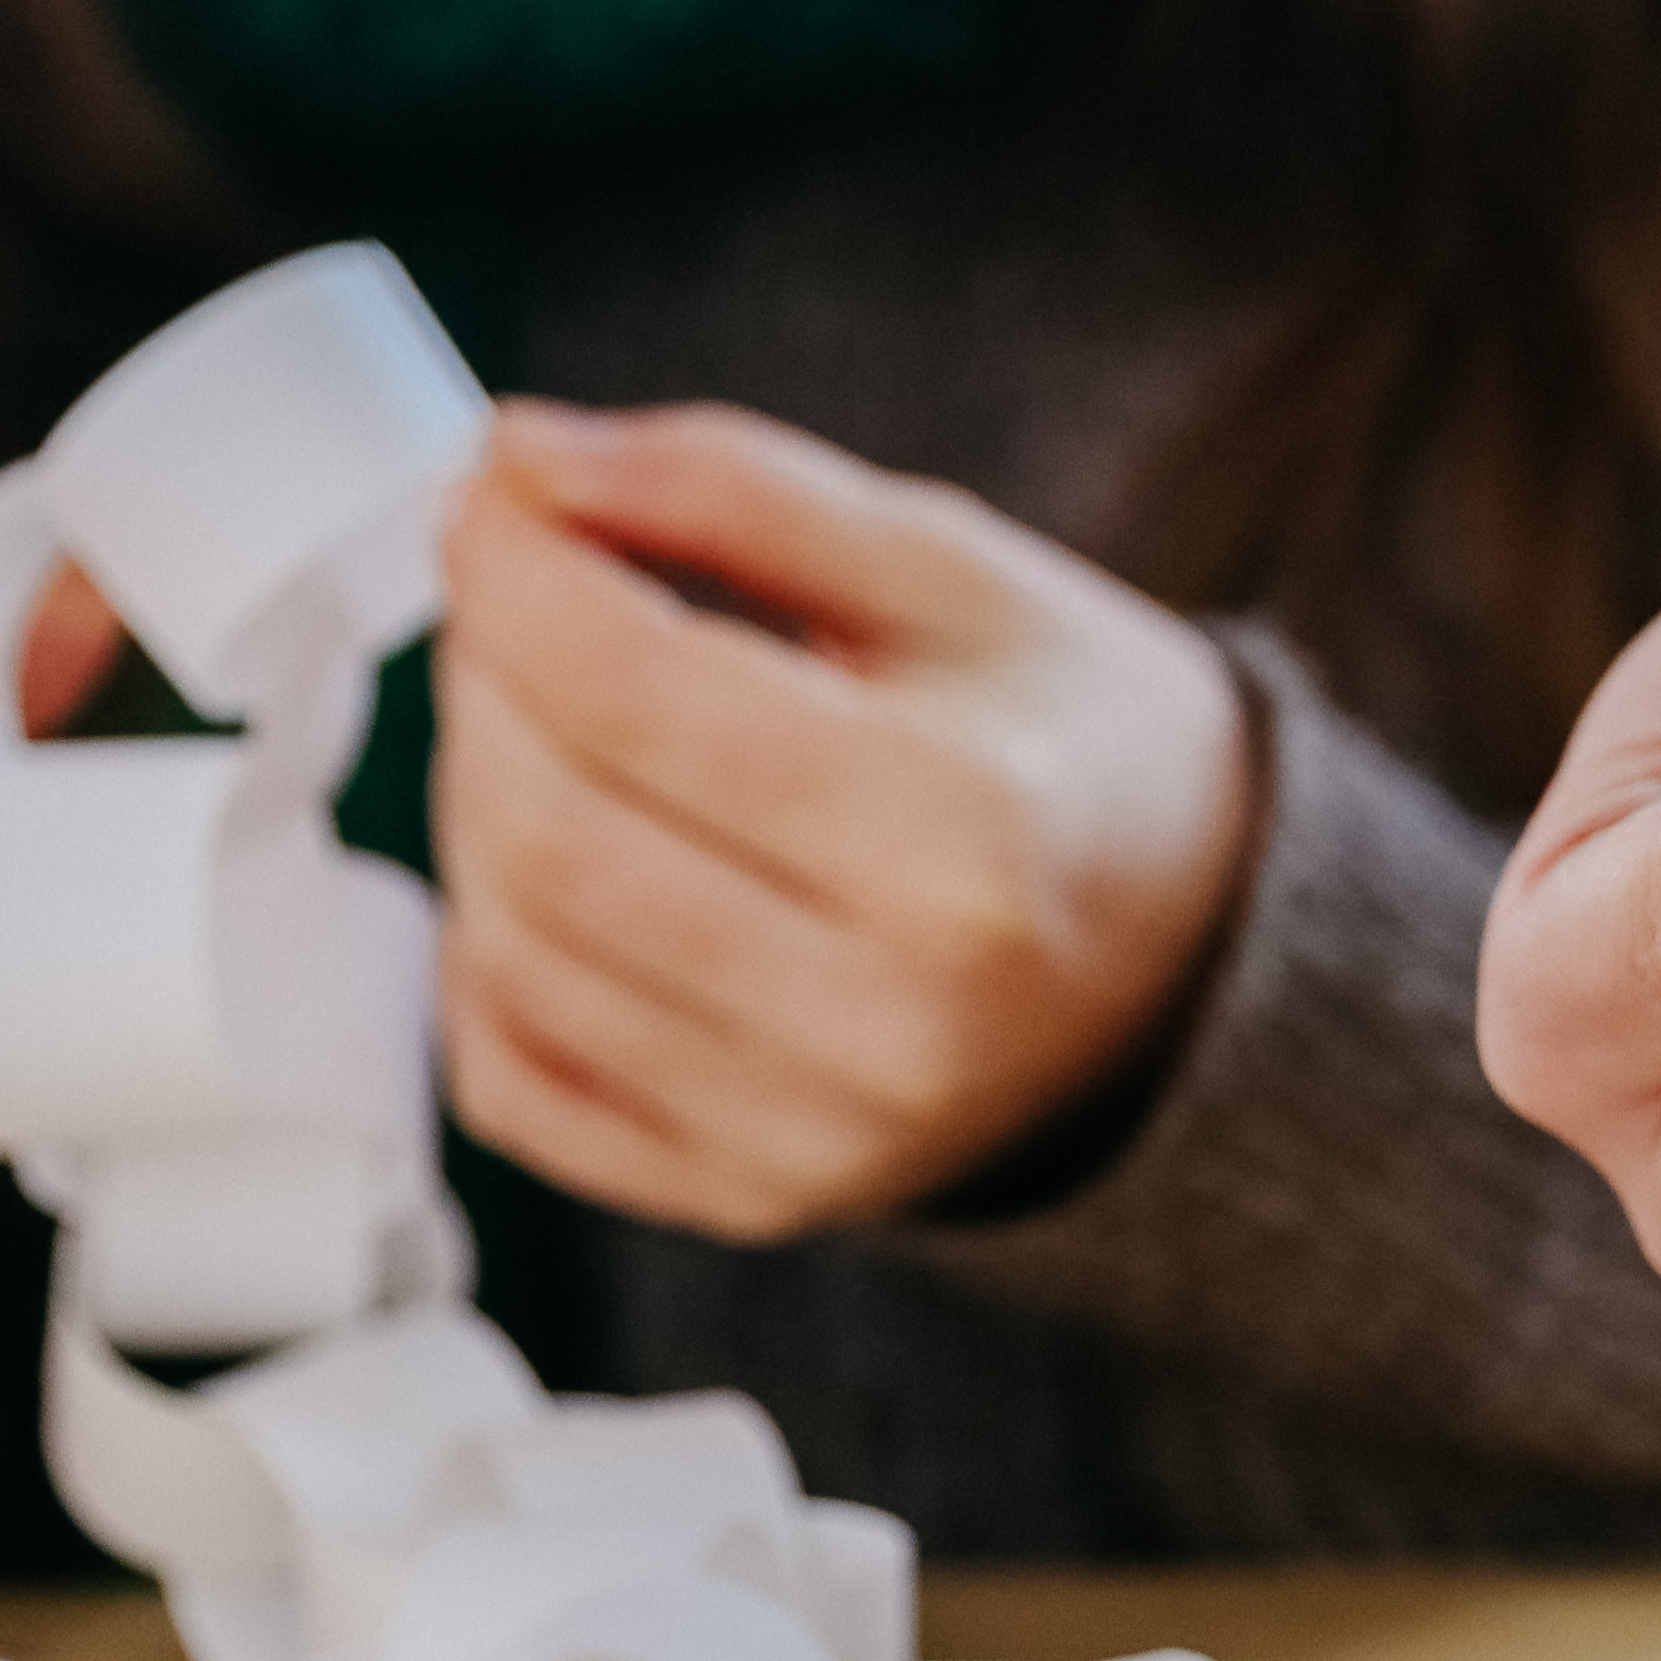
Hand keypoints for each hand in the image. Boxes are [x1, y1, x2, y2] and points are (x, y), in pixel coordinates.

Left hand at [432, 402, 1258, 1240]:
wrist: (1187, 956)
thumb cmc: (1073, 745)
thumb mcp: (958, 568)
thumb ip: (739, 490)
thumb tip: (517, 459)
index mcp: (967, 831)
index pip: (635, 693)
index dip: (517, 577)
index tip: (493, 503)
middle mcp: (889, 1014)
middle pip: (548, 830)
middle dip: (485, 682)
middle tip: (516, 600)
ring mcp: (812, 1135)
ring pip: (511, 956)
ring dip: (473, 805)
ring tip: (541, 720)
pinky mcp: (749, 1201)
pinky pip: (512, 1086)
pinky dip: (481, 960)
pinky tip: (549, 871)